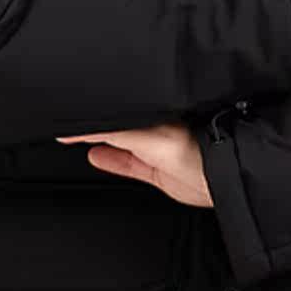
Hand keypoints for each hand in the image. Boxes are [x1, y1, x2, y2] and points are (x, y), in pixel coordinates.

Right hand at [55, 121, 212, 207]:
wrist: (223, 183)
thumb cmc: (198, 153)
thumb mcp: (148, 138)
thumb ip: (114, 134)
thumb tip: (82, 130)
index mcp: (156, 113)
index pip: (118, 108)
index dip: (96, 108)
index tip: (69, 107)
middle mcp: (155, 128)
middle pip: (118, 122)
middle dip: (95, 120)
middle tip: (67, 116)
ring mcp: (156, 150)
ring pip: (119, 142)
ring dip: (98, 140)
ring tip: (73, 136)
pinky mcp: (157, 171)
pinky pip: (127, 164)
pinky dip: (110, 160)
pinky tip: (95, 156)